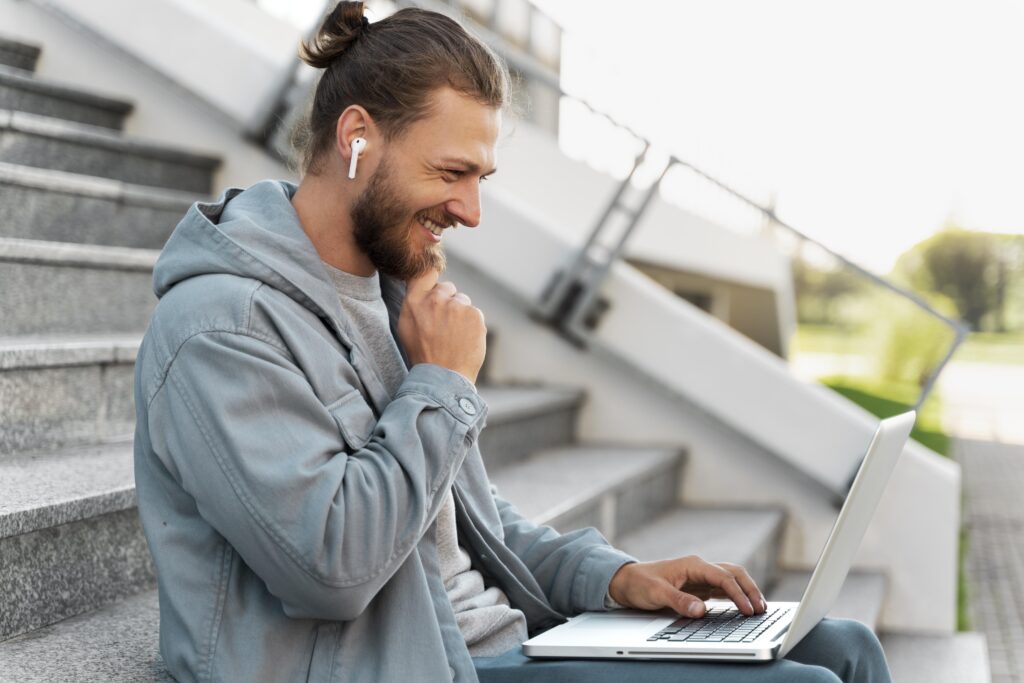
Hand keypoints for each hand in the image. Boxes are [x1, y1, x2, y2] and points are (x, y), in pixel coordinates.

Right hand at [398, 269, 485, 384]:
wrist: (443, 377)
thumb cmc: (424, 353)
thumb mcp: (407, 326)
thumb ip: (415, 302)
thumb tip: (426, 285)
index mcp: (414, 301)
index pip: (425, 272)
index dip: (432, 273)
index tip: (436, 282)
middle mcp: (435, 299)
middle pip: (447, 287)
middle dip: (448, 301)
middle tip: (444, 325)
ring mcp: (457, 306)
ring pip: (463, 301)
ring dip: (461, 314)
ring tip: (454, 336)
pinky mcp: (474, 314)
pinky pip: (475, 312)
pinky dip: (472, 324)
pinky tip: (464, 339)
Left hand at [607, 556, 766, 617]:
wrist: (625, 580)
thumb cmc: (639, 583)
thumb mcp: (655, 593)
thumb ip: (679, 601)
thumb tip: (701, 610)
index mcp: (693, 565)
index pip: (723, 577)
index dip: (738, 593)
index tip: (748, 609)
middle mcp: (700, 568)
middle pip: (734, 573)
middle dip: (750, 589)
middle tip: (761, 609)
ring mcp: (701, 577)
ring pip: (731, 579)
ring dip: (746, 591)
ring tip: (759, 608)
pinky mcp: (699, 587)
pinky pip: (723, 589)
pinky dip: (736, 596)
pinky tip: (744, 607)